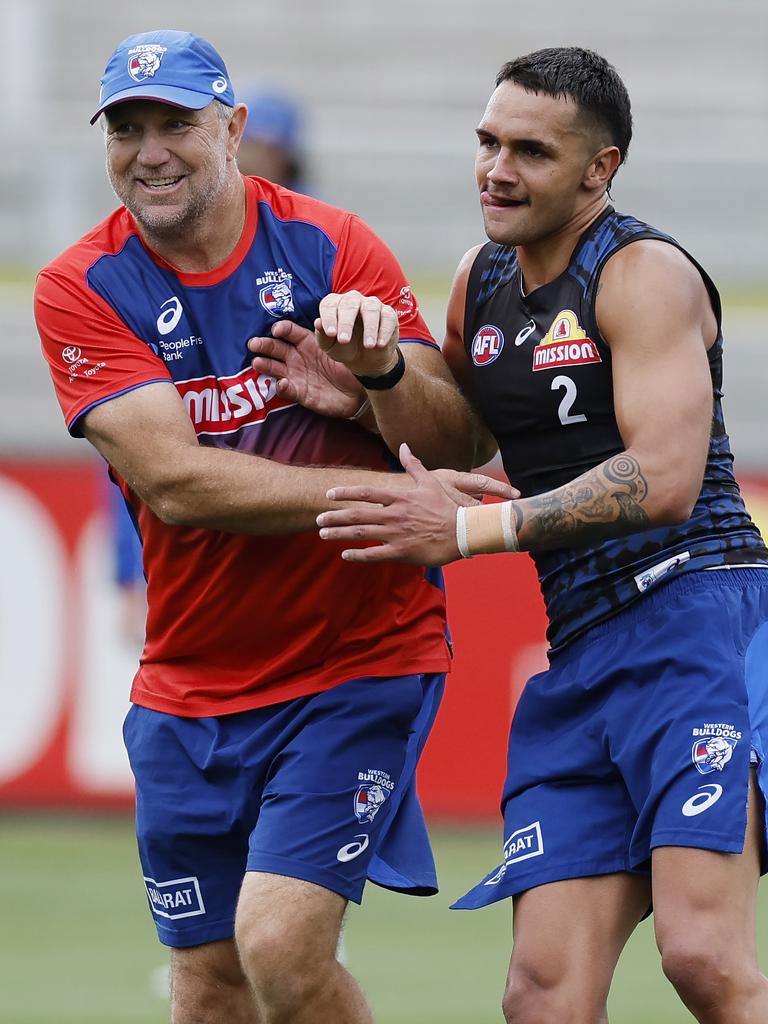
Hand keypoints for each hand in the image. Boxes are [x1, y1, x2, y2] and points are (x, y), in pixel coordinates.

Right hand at [248, 320, 364, 418]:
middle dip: (264, 345)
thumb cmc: (349, 365)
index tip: (276, 330)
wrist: (358, 393)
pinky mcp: (299, 393)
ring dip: (265, 365)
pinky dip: (282, 387)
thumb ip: (329, 337)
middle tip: (253, 343)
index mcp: (307, 342)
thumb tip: (319, 322)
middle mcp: (297, 357)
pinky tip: (281, 384)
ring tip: (257, 362)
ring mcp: (296, 375)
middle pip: (276, 348)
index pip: (290, 332)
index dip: (282, 329)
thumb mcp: (340, 349)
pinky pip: (287, 389)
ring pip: (275, 368)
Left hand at [315, 291, 399, 377]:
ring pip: (371, 309)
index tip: (331, 334)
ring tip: (368, 346)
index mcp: (335, 304)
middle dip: (347, 322)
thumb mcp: (330, 346)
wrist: (365, 359)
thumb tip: (318, 323)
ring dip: (369, 328)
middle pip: (350, 304)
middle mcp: (352, 300)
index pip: (329, 305)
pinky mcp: (388, 313)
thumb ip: (322, 336)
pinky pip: (387, 317)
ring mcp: (371, 304)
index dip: (329, 318)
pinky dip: (384, 331)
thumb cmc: (343, 348)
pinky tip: (380, 344)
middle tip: (345, 341)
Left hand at [317, 444, 517, 564]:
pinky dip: (358, 555)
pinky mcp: (402, 552)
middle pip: (357, 515)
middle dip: (335, 517)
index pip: (366, 493)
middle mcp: (394, 515)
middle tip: (318, 520)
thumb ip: (413, 465)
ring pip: (361, 534)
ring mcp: (396, 534)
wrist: (464, 531)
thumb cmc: (448, 506)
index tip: (329, 494)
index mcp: (399, 498)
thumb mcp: (430, 482)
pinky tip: (345, 555)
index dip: (345, 493)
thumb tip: (404, 446)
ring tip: (323, 535)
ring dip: (340, 534)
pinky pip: (375, 555)